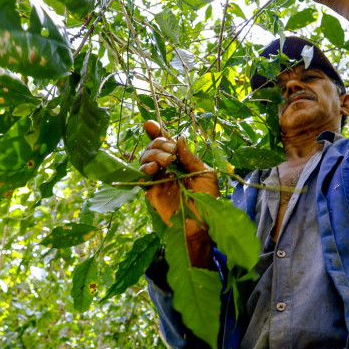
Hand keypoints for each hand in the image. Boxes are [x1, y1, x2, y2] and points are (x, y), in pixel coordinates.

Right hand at [139, 121, 219, 258]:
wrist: (202, 225)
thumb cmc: (208, 201)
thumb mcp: (205, 174)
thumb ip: (190, 157)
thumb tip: (178, 139)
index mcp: (180, 162)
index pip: (166, 143)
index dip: (157, 133)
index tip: (150, 124)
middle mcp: (167, 168)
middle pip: (153, 147)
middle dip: (159, 144)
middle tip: (170, 154)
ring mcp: (158, 179)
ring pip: (145, 159)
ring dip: (152, 154)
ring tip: (165, 162)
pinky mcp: (150, 192)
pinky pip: (141, 176)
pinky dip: (144, 169)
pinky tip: (153, 169)